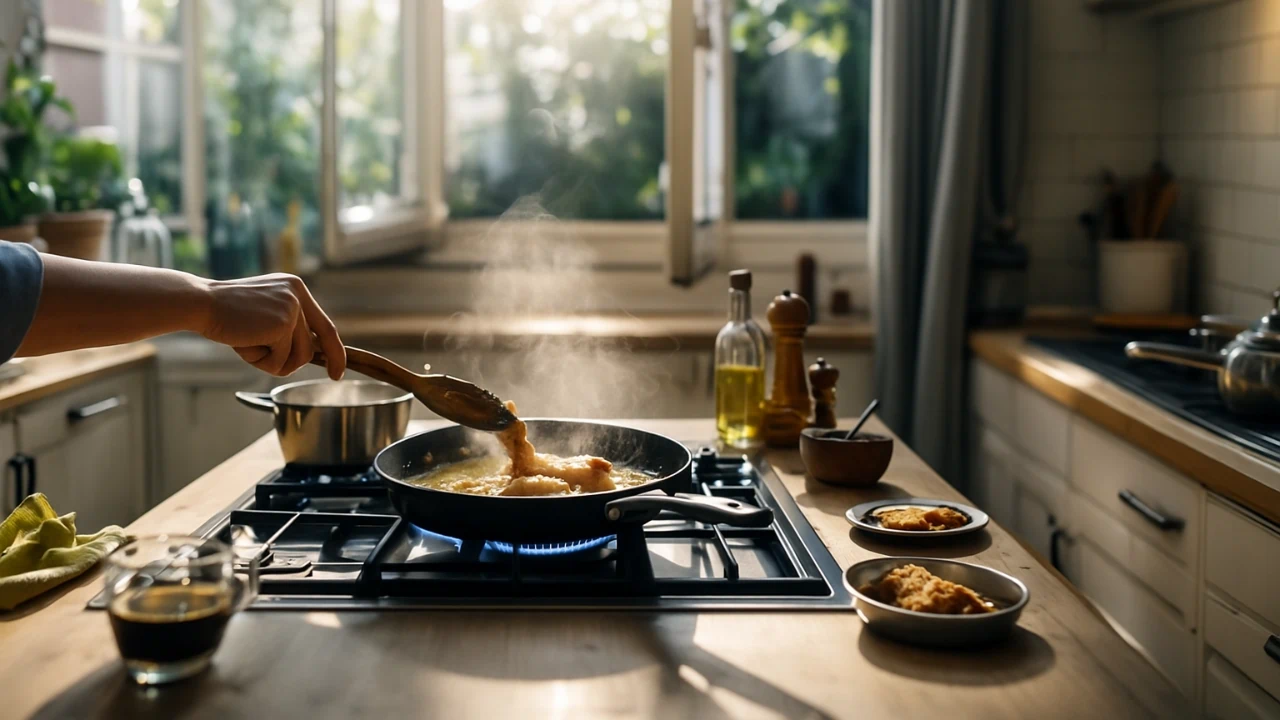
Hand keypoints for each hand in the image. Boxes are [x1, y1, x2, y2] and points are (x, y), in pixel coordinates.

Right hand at [198, 274, 346, 378]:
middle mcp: (298, 295)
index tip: (338, 373)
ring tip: (248, 343)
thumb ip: (289, 325)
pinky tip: (243, 342)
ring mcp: (293, 309)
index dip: (335, 353)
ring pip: (298, 358)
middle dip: (291, 363)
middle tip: (263, 357)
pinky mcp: (283, 325)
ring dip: (271, 362)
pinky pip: (280, 361)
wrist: (201, 302)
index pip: (325, 327)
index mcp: (296, 288)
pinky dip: (259, 361)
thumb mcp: (265, 311)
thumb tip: (312, 354)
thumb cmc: (227, 313)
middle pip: (311, 348)